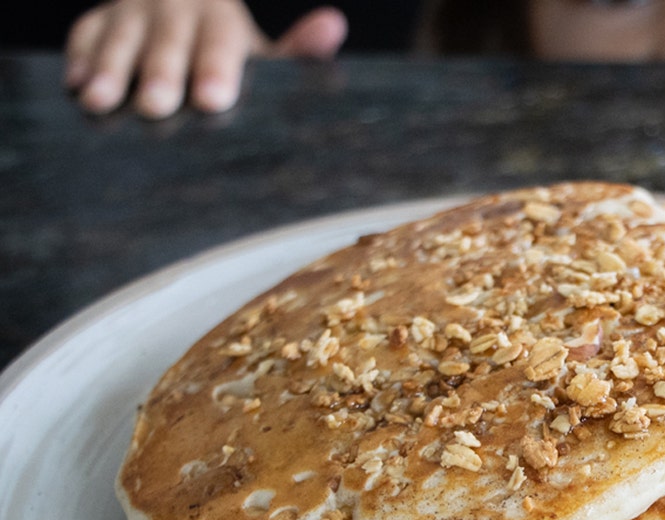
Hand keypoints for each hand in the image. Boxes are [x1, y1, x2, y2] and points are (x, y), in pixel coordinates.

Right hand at [64, 0, 347, 118]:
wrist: (185, 13)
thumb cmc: (227, 50)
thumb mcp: (262, 53)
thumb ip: (297, 49)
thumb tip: (332, 25)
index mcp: (220, 14)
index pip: (220, 39)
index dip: (215, 67)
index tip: (213, 98)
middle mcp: (174, 7)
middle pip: (167, 40)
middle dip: (160, 71)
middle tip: (156, 105)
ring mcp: (132, 13)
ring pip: (119, 36)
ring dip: (108, 68)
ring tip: (98, 102)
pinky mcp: (98, 21)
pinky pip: (84, 33)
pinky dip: (79, 56)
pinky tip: (73, 84)